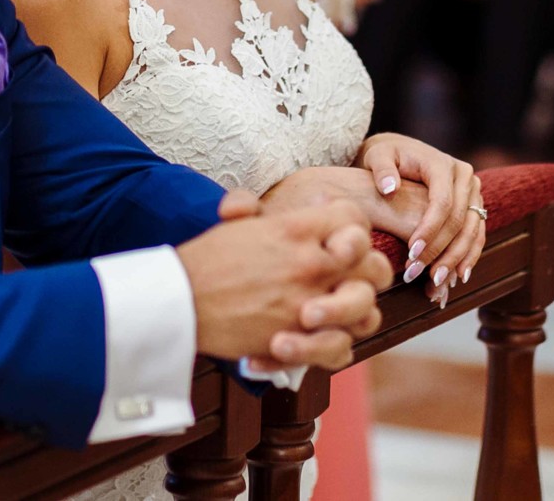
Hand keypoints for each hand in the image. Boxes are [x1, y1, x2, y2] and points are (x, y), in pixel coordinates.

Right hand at [178, 192, 390, 370]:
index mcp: (294, 228)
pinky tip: (314, 340)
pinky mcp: (297, 340)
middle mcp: (308, 263)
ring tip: (331, 312)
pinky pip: (341, 348)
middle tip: (347, 278)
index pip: (353, 217)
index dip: (353, 227)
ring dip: (354, 312)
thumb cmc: (203, 261)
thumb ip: (251, 207)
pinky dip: (332, 348)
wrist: (177, 301)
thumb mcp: (232, 223)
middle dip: (369, 271)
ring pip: (366, 310)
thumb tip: (258, 203)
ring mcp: (306, 303)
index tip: (338, 239)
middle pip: (375, 265)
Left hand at [357, 135, 485, 303]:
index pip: (442, 202)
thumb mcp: (378, 155)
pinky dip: (468, 255)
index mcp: (442, 164)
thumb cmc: (386, 155)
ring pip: (471, 230)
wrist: (400, 151)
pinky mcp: (473, 205)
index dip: (429, 230)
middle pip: (459, 220)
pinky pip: (476, 233)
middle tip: (419, 273)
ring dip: (456, 258)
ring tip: (437, 281)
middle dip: (440, 250)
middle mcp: (464, 177)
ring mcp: (472, 191)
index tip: (411, 252)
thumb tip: (389, 189)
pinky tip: (457, 276)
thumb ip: (382, 169)